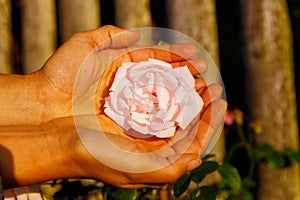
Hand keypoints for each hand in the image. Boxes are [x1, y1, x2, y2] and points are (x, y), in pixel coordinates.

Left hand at [38, 25, 206, 122]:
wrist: (44, 103)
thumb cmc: (61, 73)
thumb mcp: (83, 46)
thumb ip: (108, 35)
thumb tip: (134, 33)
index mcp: (122, 67)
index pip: (156, 60)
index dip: (177, 57)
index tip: (197, 57)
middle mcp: (128, 87)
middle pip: (163, 81)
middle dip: (186, 79)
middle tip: (206, 79)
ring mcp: (127, 105)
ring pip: (161, 100)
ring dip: (183, 99)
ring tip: (203, 96)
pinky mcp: (123, 123)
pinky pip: (150, 119)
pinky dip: (168, 118)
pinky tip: (185, 116)